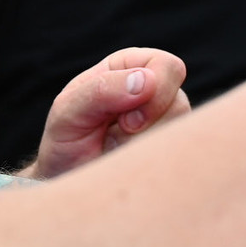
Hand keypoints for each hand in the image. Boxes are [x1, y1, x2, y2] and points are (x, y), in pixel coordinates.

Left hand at [24, 49, 189, 179]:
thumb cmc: (66, 141)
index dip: (155, 92)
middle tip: (122, 136)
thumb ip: (102, 90)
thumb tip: (146, 80)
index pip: (167, 66)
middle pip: (179, 102)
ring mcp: (165, 123)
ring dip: (146, 147)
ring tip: (119, 151)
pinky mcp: (169, 151)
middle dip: (150, 125)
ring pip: (179, 135)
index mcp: (129, 67)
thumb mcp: (69, 112)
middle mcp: (154, 92)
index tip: (127, 121)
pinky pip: (177, 157)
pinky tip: (131, 164)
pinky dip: (152, 164)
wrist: (66, 180)